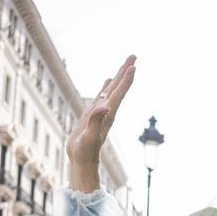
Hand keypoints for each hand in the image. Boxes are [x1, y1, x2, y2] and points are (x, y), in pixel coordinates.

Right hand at [66, 55, 136, 192]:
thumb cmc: (85, 151)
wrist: (82, 160)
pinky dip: (106, 87)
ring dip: (119, 76)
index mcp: (108, 114)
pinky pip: (101, 96)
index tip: (133, 65)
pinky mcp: (93, 115)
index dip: (126, 79)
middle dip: (126, 71)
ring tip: (125, 64)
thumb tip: (105, 107)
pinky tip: (108, 82)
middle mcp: (107, 111)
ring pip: (111, 90)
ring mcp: (101, 112)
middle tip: (134, 55)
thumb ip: (96, 121)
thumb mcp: (90, 136)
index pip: (119, 93)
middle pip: (118, 87)